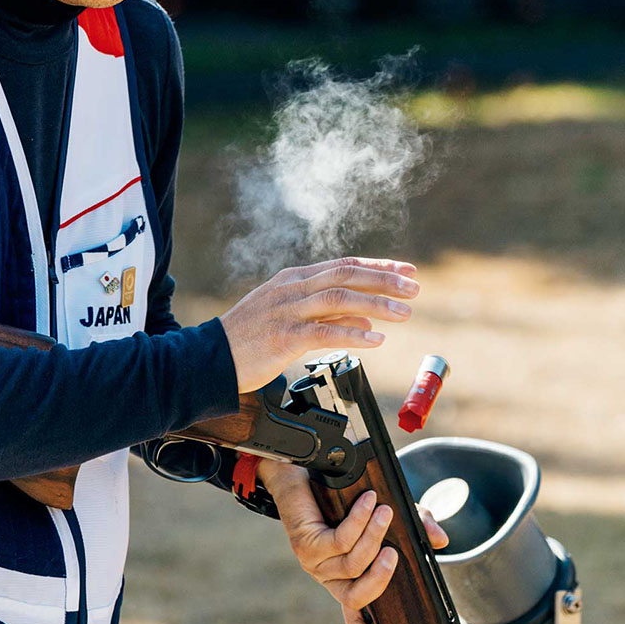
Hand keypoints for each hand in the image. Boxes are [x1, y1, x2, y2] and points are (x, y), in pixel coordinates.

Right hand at [219, 256, 419, 393]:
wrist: (210, 359)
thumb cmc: (247, 340)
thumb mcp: (288, 318)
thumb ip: (327, 316)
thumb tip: (366, 319)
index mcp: (293, 279)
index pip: (343, 264)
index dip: (378, 266)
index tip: (407, 271)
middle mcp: (291, 289)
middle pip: (345, 275)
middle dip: (384, 280)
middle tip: (414, 288)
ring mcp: (286, 311)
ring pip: (339, 299)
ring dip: (376, 304)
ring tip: (404, 313)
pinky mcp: (282, 337)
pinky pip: (323, 332)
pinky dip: (353, 334)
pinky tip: (376, 339)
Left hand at [258, 461, 448, 623]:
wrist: (306, 471)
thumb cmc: (350, 498)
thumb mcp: (392, 513)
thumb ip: (418, 526)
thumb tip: (441, 541)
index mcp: (347, 579)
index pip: (356, 618)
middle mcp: (330, 577)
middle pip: (357, 597)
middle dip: (381, 577)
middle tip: (396, 553)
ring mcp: (315, 564)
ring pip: (352, 564)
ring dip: (373, 537)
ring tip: (386, 512)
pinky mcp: (306, 545)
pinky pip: (339, 540)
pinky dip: (359, 522)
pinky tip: (368, 502)